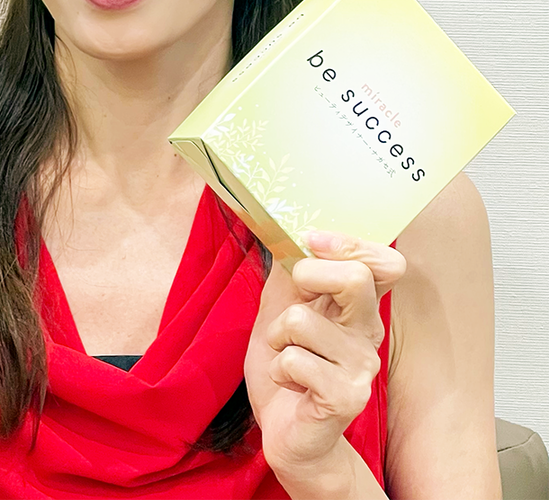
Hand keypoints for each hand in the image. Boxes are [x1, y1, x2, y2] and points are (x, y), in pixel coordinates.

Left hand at [243, 231, 405, 480]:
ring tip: (285, 353)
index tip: (312, 241)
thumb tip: (288, 231)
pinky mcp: (347, 397)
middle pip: (356, 278)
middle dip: (307, 276)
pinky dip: (278, 367)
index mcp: (359, 306)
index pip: (385, 262)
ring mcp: (362, 367)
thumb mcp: (281, 305)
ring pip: (304, 320)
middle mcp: (369, 333)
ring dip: (278, 334)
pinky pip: (295, 360)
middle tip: (293, 300)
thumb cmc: (287, 365)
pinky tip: (290, 383)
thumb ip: (290, 269)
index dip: (351, 243)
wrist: (286, 431)